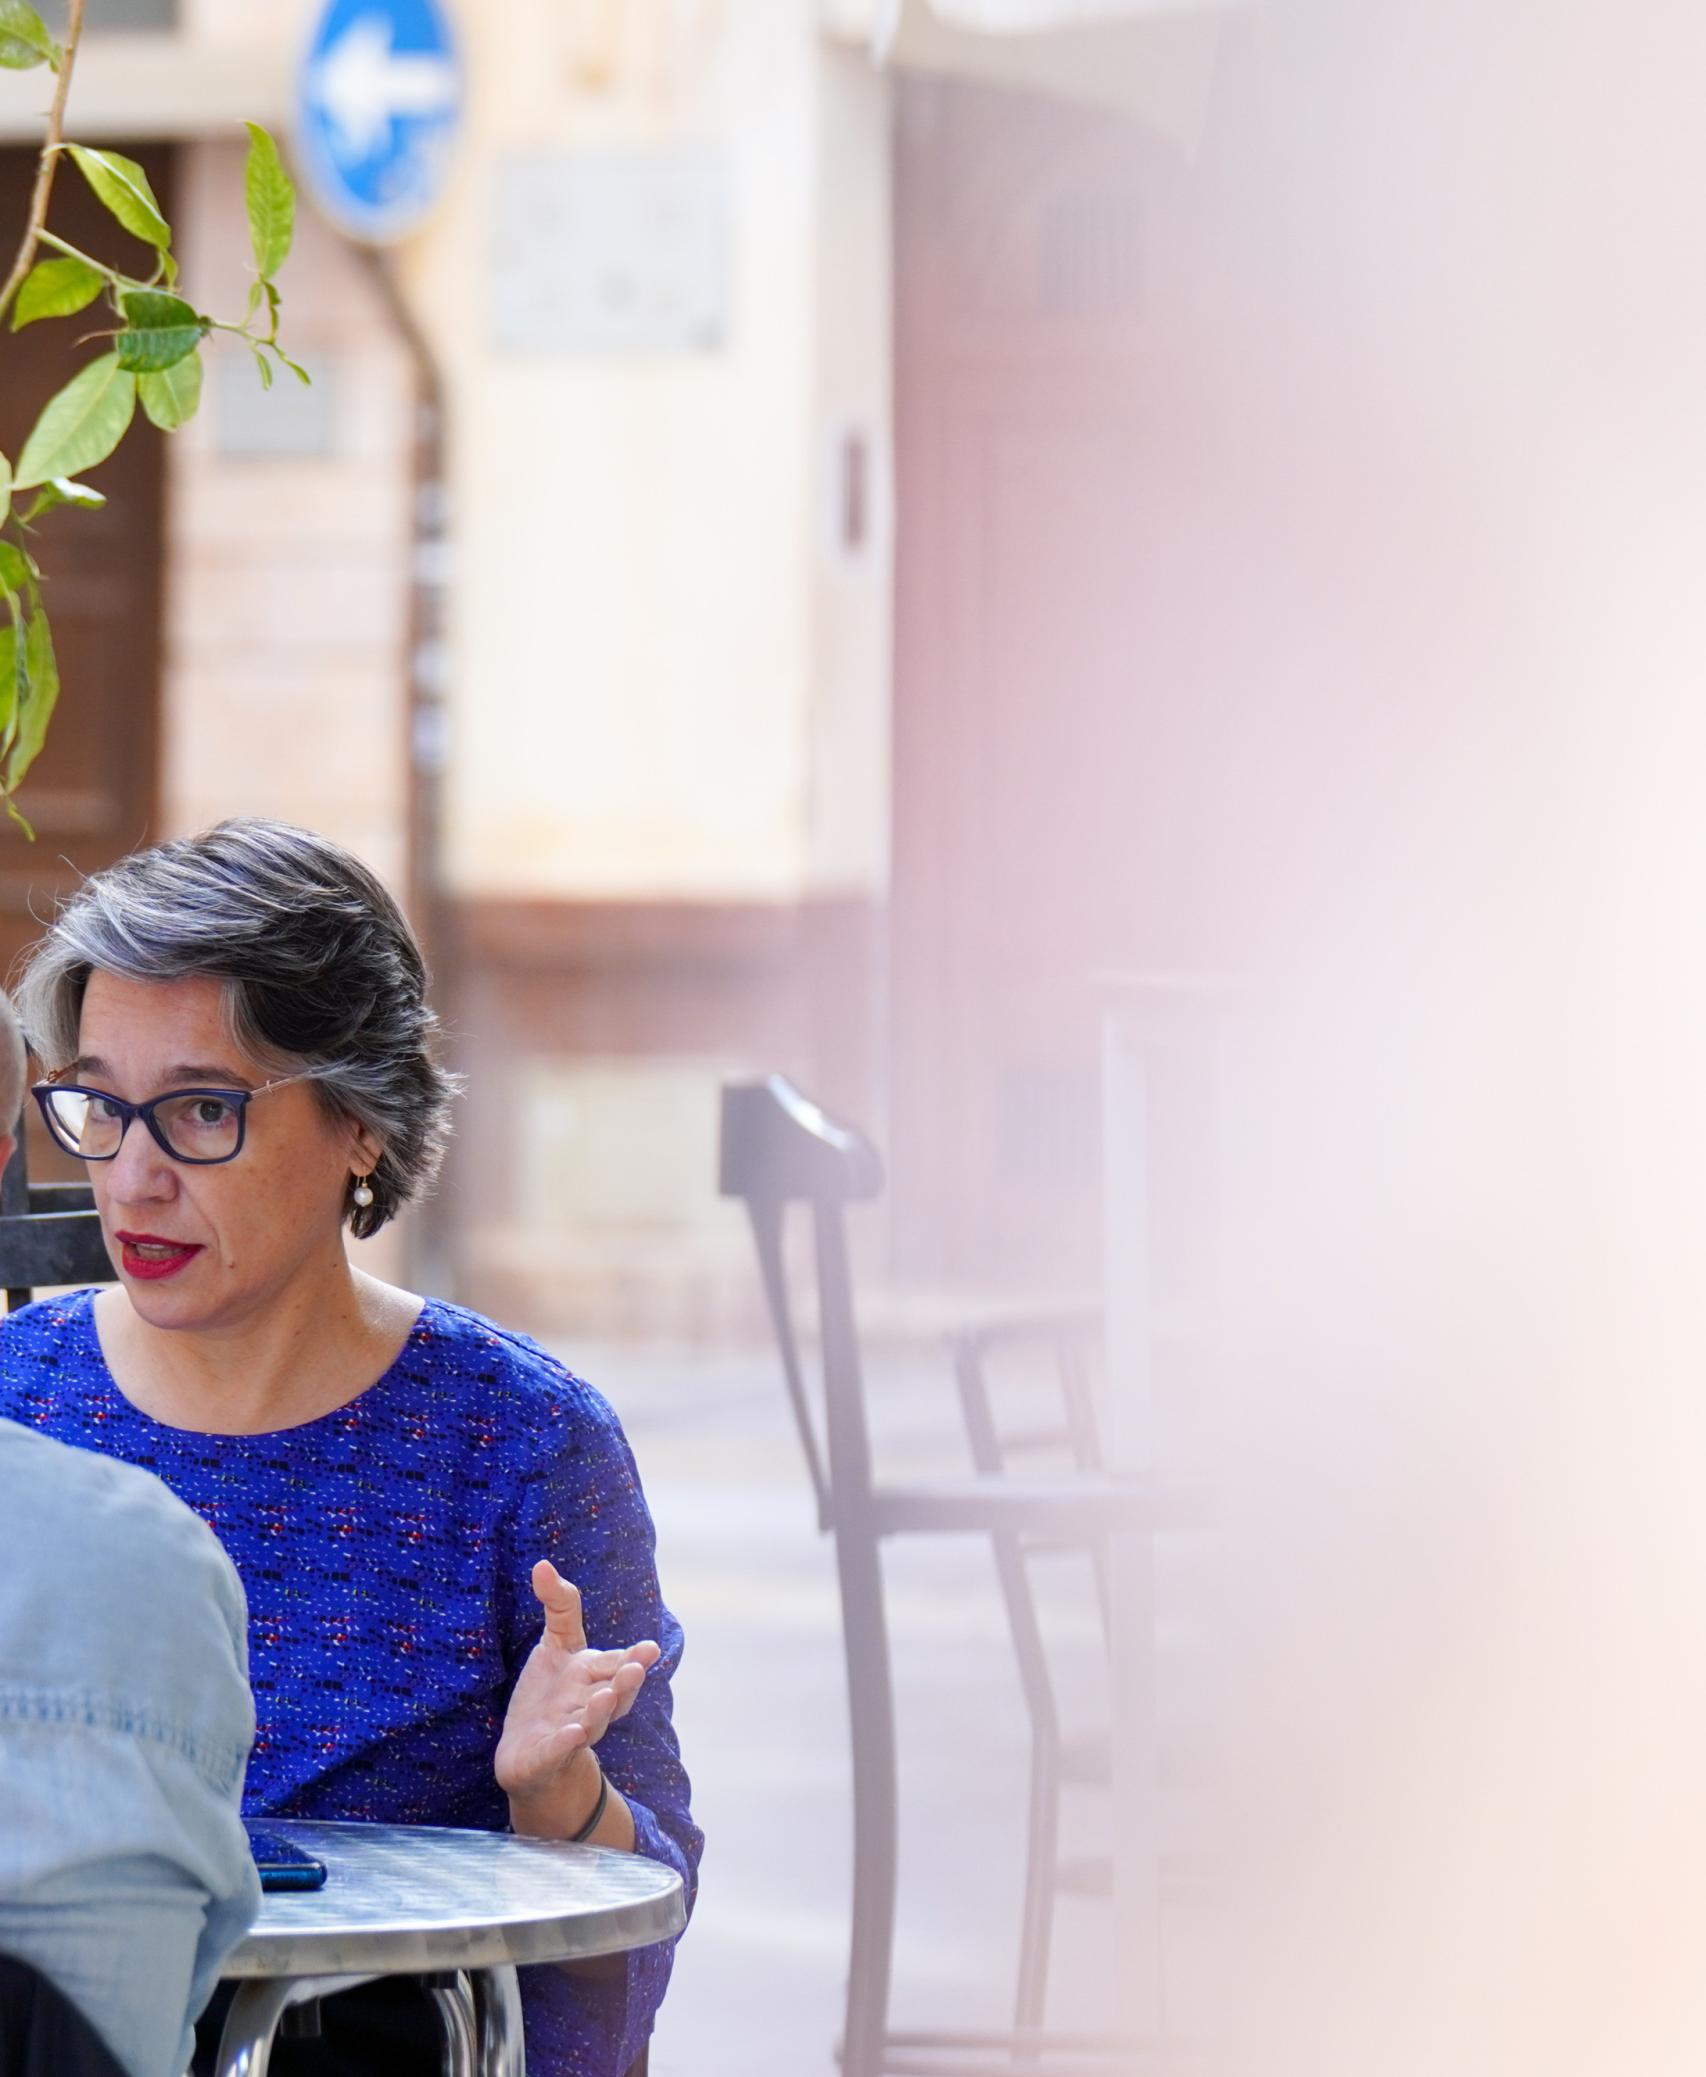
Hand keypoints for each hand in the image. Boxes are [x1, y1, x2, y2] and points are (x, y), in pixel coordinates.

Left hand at [495, 1560, 659, 1835]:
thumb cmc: (551, 1695)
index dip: (634, 1658)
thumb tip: (542, 1564)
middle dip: (626, 1683)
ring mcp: (572, 1733)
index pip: (618, 1664)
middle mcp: (591, 1705)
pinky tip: (571, 1733)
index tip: (650, 1648)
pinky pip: (559, 1751)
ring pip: (592, 1724)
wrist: (530, 1755)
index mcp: (597, 1676)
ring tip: (605, 1698)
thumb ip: (560, 1605)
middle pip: (615, 1695)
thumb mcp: (556, 1646)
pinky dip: (566, 1744)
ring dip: (600, 1712)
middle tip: (636, 1668)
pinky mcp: (547, 1757)